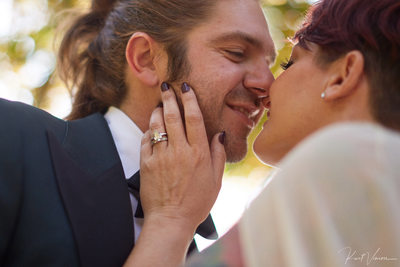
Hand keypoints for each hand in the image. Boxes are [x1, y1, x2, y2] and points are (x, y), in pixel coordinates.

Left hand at [140, 82, 225, 232]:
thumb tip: (219, 133)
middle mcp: (180, 151)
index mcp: (199, 153)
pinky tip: (151, 127)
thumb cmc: (197, 202)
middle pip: (173, 116)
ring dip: (157, 111)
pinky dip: (148, 131)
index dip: (190, 99)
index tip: (186, 87)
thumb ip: (217, 154)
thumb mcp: (216, 180)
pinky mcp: (147, 164)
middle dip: (170, 97)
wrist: (171, 220)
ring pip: (157, 125)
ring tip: (159, 105)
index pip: (194, 118)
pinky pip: (146, 140)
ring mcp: (161, 157)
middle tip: (166, 86)